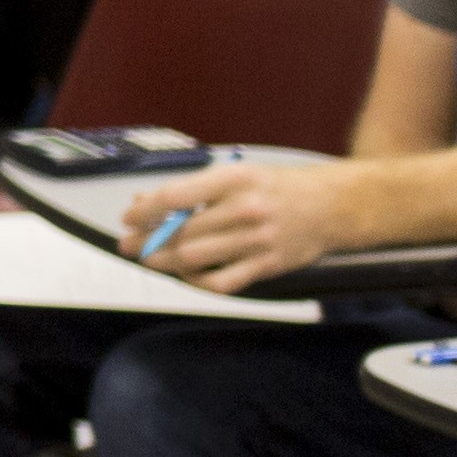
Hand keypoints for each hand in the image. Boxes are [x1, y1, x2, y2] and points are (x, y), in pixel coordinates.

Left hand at [119, 155, 369, 292]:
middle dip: (146, 241)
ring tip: (148, 260)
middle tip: (128, 245)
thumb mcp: (235, 174)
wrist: (328, 206)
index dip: (145, 210)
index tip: (128, 217)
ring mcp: (257, 240)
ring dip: (163, 262)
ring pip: (195, 259)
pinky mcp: (267, 265)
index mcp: (234, 178)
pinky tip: (185, 274)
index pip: (176, 196)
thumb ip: (192, 189)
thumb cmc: (273, 188)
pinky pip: (221, 282)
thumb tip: (145, 202)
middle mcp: (245, 209)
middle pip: (181, 232)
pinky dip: (196, 281)